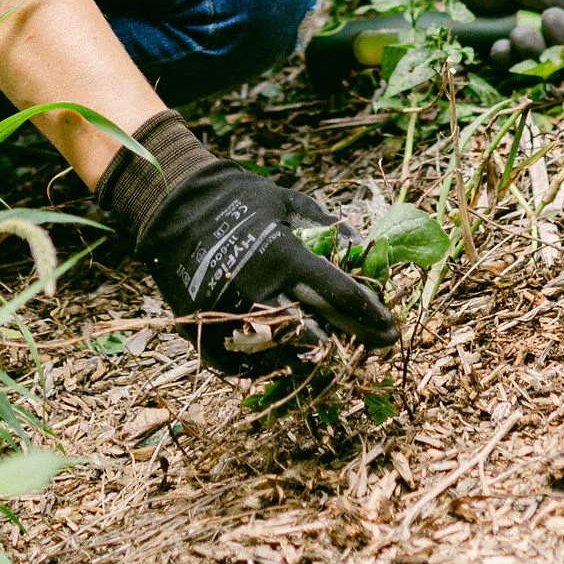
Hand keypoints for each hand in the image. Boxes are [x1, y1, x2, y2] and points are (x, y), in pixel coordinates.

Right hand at [97, 114, 394, 374]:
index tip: (391, 327)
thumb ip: (326, 225)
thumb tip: (361, 245)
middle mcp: (260, 290)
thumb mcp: (287, 200)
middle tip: (375, 345)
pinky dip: (272, 363)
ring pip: (285, 353)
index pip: (339, 295)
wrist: (173, 205)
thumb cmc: (238, 199)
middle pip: (319, 331)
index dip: (370, 314)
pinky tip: (291, 357)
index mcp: (283, 255)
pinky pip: (247, 363)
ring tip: (334, 351)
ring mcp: (231, 315)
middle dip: (352, 340)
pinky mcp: (205, 331)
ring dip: (314, 355)